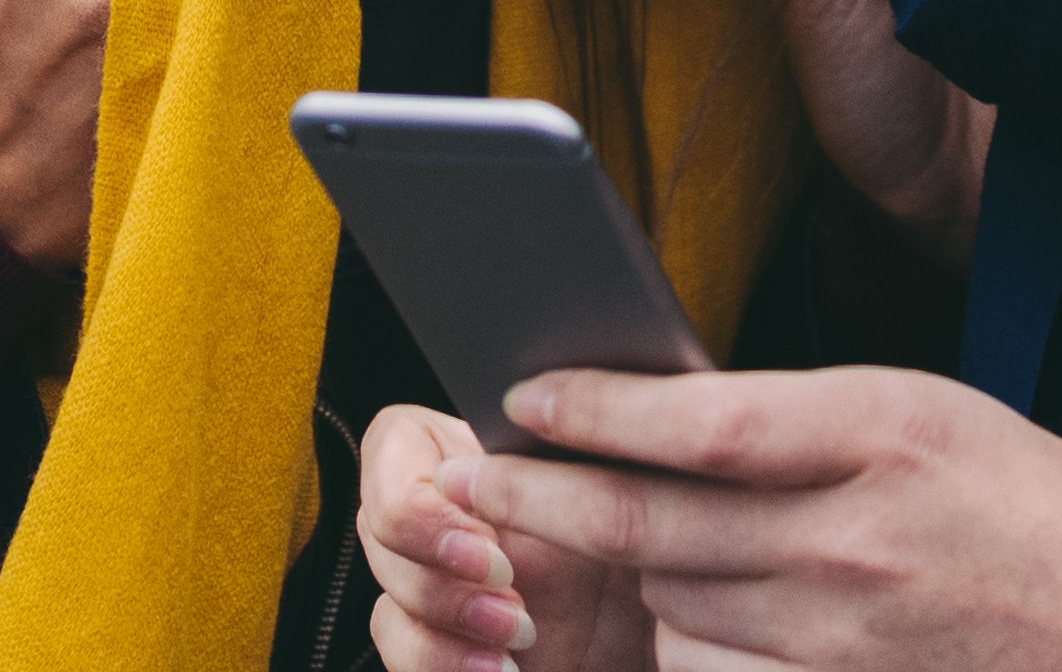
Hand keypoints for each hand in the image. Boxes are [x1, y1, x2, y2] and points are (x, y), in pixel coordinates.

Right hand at [358, 400, 645, 670]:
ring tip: (517, 642)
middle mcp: (449, 515)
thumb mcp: (631, 480)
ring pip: (386, 603)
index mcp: (480, 454)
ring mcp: (442, 588)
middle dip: (439, 573)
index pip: (395, 445)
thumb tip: (547, 415)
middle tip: (510, 597)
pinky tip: (499, 671)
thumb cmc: (660, 535)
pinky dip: (441, 667)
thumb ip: (575, 450)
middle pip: (380, 531)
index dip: (422, 500)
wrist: (681, 627)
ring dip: (440, 628)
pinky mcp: (448, 648)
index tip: (488, 542)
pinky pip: (403, 656)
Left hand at [453, 364, 1061, 671]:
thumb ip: (811, 418)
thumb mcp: (936, 415)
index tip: (523, 392)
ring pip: (671, 601)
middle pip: (655, 524)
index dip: (595, 410)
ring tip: (585, 538)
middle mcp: (854, 535)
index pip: (699, 422)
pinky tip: (676, 614)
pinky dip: (681, 640)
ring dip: (621, 570)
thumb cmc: (1045, 509)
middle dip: (547, 501)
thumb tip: (673, 412)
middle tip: (474, 480)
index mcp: (885, 428)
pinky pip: (716, 669)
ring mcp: (845, 632)